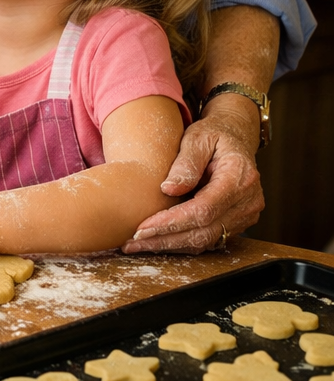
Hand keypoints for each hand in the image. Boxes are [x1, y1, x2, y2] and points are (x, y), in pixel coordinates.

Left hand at [123, 102, 263, 254]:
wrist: (234, 138)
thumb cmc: (213, 135)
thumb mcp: (197, 138)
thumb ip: (186, 162)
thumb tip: (169, 189)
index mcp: (239, 178)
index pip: (203, 210)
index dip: (172, 222)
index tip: (143, 228)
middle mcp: (248, 202)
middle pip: (204, 232)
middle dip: (166, 239)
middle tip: (132, 242)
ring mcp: (245, 216)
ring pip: (205, 241)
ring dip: (170, 245)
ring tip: (138, 244)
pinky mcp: (237, 223)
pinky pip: (208, 239)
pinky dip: (181, 241)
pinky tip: (157, 240)